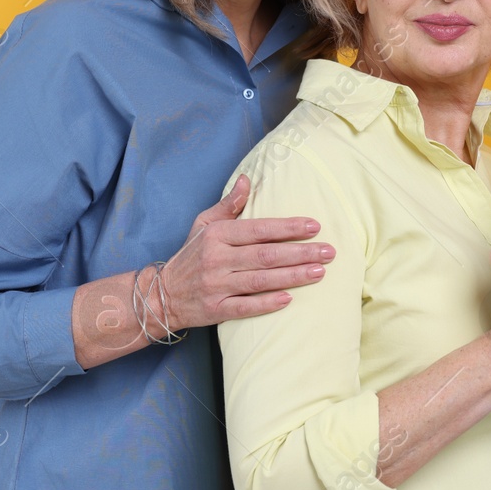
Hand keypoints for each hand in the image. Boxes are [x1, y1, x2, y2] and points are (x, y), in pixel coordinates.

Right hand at [159, 175, 334, 330]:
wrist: (162, 295)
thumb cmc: (191, 255)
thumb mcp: (204, 224)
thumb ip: (229, 204)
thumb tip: (248, 179)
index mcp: (217, 235)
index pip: (259, 229)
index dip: (288, 227)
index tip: (315, 226)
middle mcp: (217, 259)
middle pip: (266, 255)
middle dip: (301, 253)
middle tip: (328, 252)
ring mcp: (216, 286)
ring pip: (260, 281)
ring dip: (292, 276)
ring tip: (319, 272)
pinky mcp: (215, 311)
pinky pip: (245, 307)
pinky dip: (267, 303)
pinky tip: (290, 299)